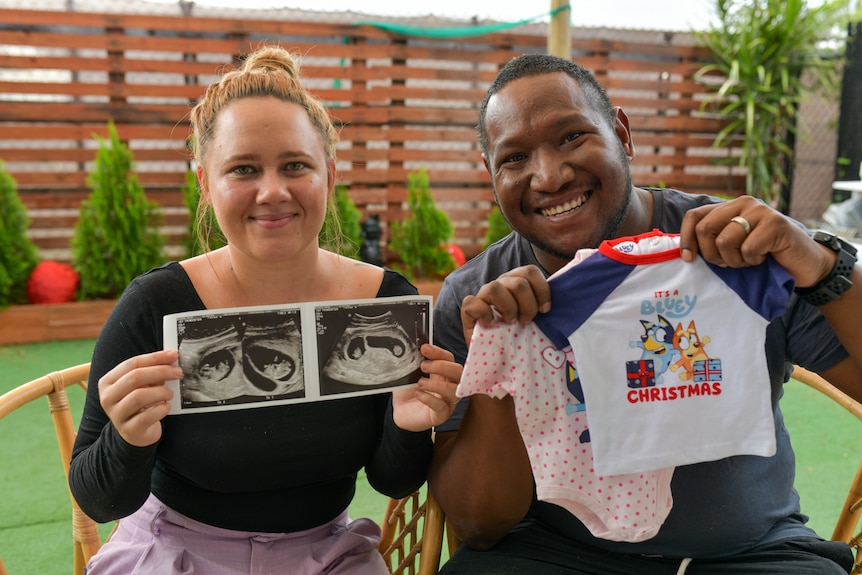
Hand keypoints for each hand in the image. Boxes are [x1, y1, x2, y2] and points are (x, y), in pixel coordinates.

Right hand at [98, 349, 179, 446]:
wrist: (136, 432)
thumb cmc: (140, 404)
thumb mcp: (141, 386)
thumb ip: (151, 372)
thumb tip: (171, 358)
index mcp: (108, 381)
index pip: (132, 363)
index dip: (155, 358)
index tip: (173, 355)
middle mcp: (108, 397)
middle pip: (134, 377)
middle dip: (160, 372)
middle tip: (178, 372)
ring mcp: (116, 415)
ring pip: (139, 396)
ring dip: (160, 392)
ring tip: (170, 394)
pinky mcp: (128, 430)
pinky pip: (146, 417)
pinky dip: (160, 409)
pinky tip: (166, 407)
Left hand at [391, 344, 461, 431]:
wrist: (400, 412)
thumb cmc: (408, 391)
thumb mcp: (409, 374)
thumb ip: (414, 362)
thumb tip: (412, 349)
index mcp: (444, 373)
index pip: (449, 359)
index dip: (439, 352)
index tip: (424, 348)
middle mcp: (450, 386)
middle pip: (458, 372)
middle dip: (442, 366)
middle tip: (424, 365)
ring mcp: (447, 402)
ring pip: (454, 391)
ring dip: (437, 384)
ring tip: (420, 382)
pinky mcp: (440, 415)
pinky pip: (442, 407)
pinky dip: (430, 399)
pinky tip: (419, 394)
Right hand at [460, 265, 550, 344]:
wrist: (498, 356)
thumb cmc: (519, 336)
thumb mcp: (537, 319)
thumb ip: (543, 306)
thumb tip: (554, 306)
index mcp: (516, 282)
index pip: (530, 271)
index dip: (542, 290)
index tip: (545, 310)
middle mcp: (500, 285)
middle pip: (518, 283)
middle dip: (527, 306)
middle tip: (526, 321)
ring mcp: (483, 295)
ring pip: (495, 287)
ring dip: (507, 309)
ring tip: (510, 323)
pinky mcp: (469, 309)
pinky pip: (473, 303)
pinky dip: (484, 314)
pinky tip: (491, 325)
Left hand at [679, 195, 834, 287]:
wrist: (803, 263)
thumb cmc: (764, 256)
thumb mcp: (733, 246)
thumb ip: (713, 240)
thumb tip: (684, 252)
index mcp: (729, 206)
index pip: (694, 216)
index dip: (687, 239)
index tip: (689, 259)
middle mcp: (743, 202)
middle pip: (705, 229)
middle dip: (712, 254)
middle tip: (728, 263)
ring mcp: (760, 211)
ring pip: (724, 241)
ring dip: (735, 260)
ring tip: (750, 260)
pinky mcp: (775, 224)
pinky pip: (747, 249)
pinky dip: (753, 261)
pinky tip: (765, 257)